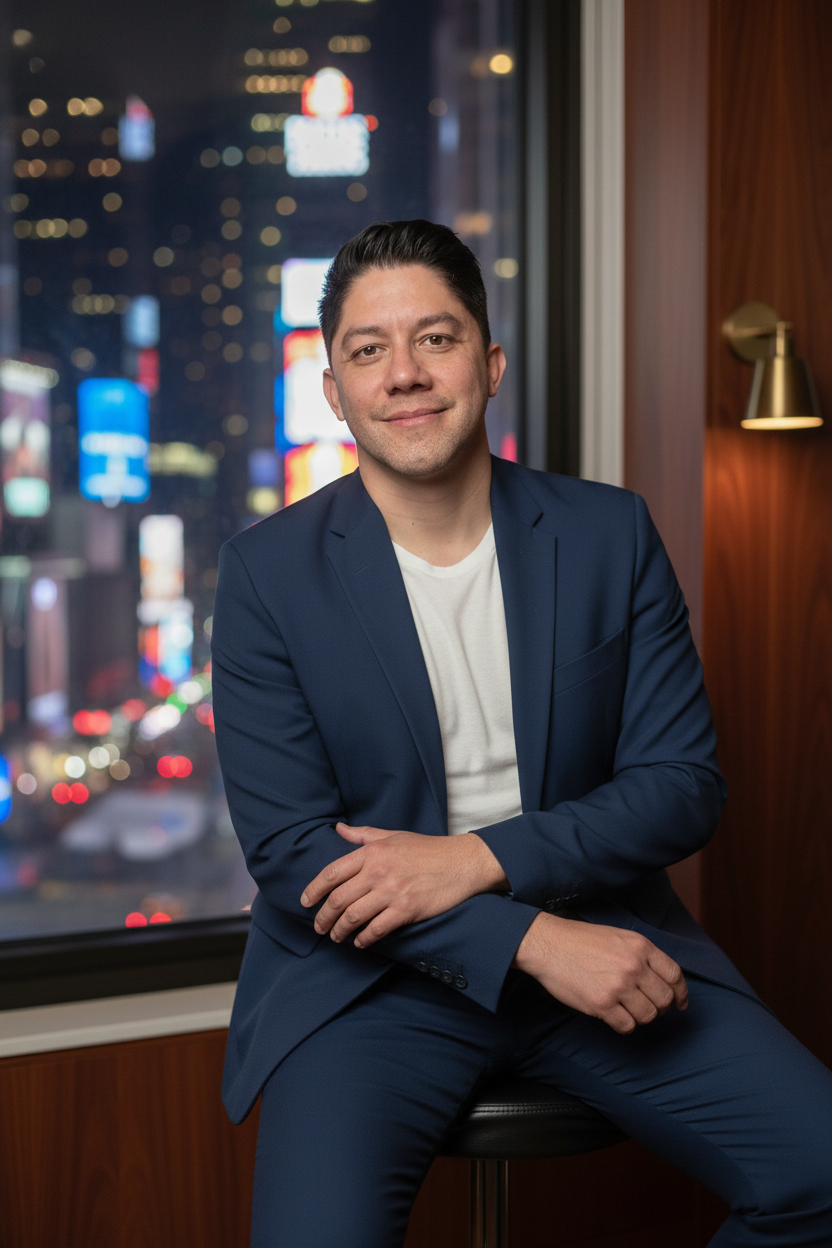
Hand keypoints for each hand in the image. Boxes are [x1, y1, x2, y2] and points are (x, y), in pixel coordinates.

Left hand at [300, 823, 508, 947]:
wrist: (461, 862)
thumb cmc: (426, 848)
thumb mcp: (393, 835)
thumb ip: (363, 835)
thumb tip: (338, 829)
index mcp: (371, 852)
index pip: (332, 873)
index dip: (314, 890)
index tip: (305, 902)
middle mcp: (377, 871)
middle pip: (338, 899)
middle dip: (323, 917)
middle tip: (319, 927)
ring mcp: (391, 892)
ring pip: (353, 917)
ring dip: (340, 931)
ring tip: (336, 937)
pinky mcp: (406, 910)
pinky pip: (376, 929)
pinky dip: (364, 938)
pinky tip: (360, 942)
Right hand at [513, 912, 687, 1034]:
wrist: (547, 944)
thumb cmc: (579, 940)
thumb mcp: (618, 936)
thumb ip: (641, 954)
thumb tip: (660, 979)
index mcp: (640, 946)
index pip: (674, 975)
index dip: (681, 993)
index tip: (680, 1003)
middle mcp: (633, 966)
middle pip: (664, 999)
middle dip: (660, 1007)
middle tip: (647, 1006)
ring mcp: (618, 986)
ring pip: (648, 1016)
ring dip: (641, 1016)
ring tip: (627, 1009)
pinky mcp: (602, 1004)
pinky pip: (627, 1026)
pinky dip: (624, 1024)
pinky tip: (614, 1015)